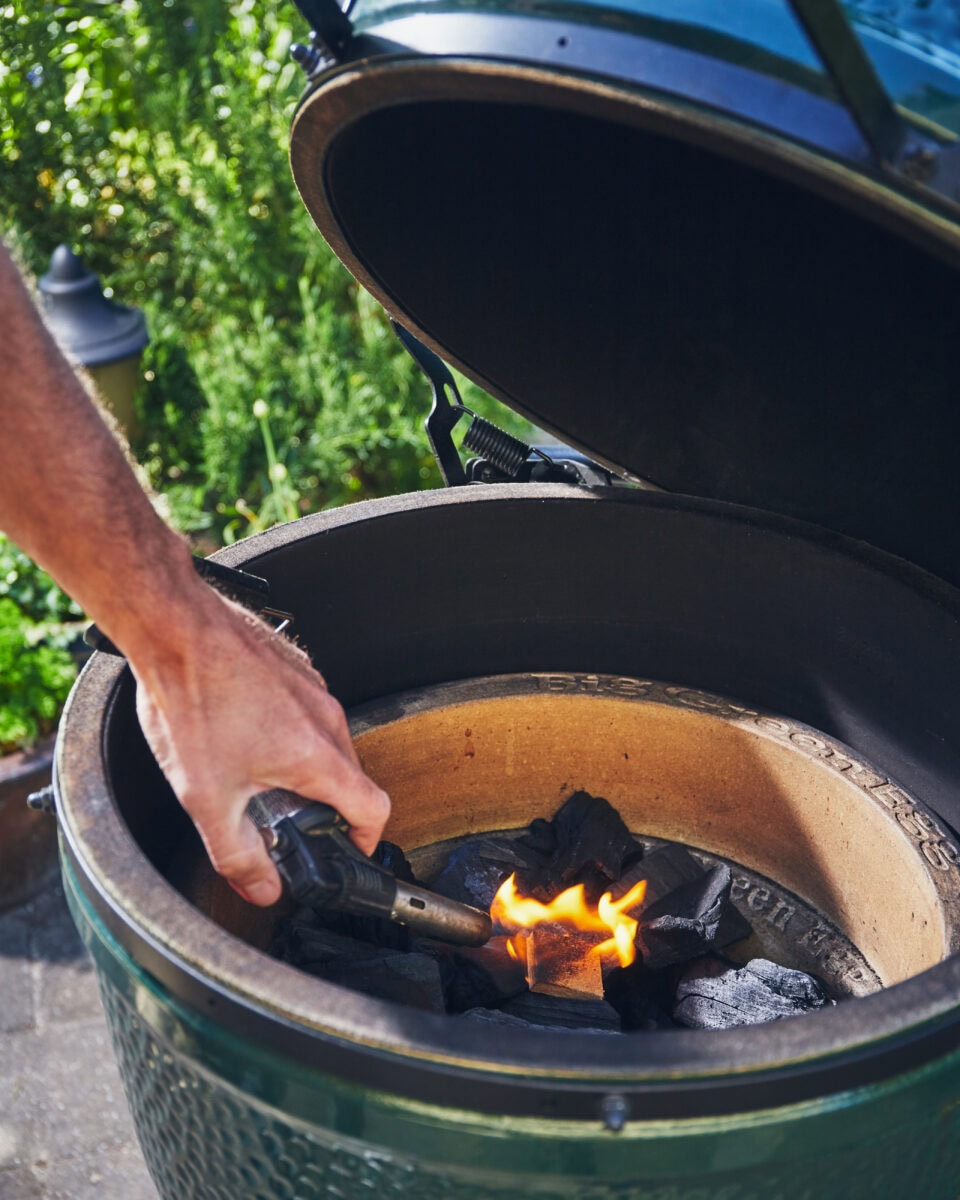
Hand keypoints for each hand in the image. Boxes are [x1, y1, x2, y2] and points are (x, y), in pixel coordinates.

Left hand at [131, 587, 389, 905]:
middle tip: (281, 819)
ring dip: (300, 764)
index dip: (366, 839)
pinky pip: (304, 709)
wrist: (176, 628)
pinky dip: (285, 729)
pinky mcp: (293, 666)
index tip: (348, 850)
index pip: (374, 808)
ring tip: (249, 769)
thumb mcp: (207, 798)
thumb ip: (238, 854)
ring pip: (324, 740)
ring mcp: (312, 686)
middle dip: (321, 805)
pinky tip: (238, 728)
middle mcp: (326, 717)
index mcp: (317, 755)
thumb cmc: (192, 701)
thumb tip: (263, 889)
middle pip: (347, 776)